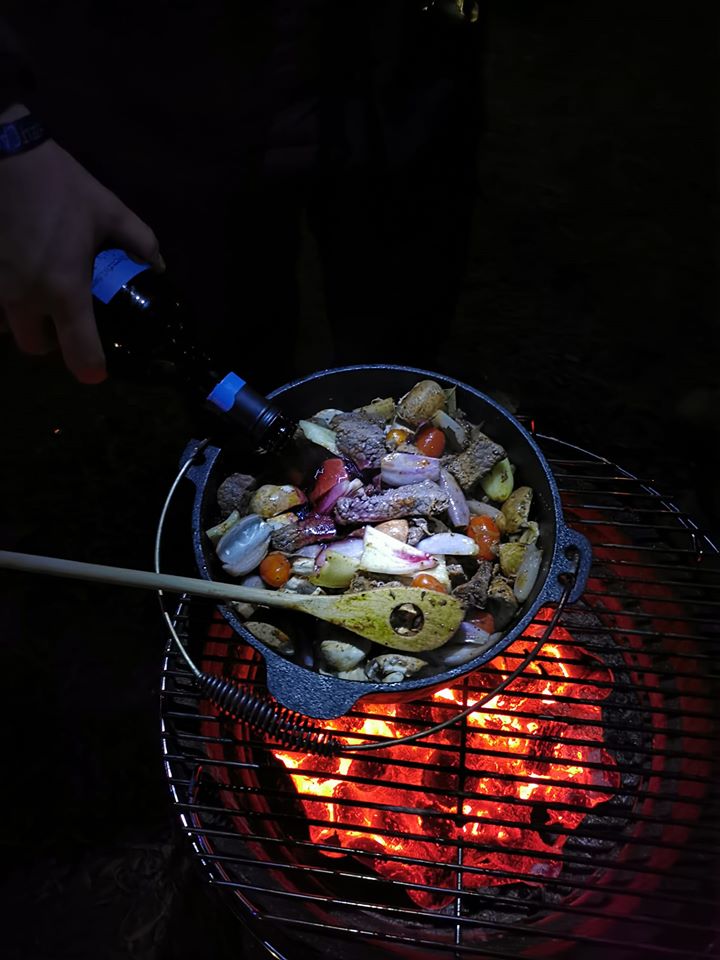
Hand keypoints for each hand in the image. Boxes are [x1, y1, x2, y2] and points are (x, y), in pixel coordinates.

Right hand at [0, 104, 162, 382]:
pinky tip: (13, 276)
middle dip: (52, 341)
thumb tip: (159, 269)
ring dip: (23, 321)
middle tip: (65, 319)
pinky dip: (1, 302)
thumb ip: (141, 243)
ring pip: (6, 328)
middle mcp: (25, 298)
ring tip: (36, 296)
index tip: (98, 366)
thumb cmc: (58, 184)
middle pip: (36, 348)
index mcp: (65, 290)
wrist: (2, 154)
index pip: (80, 357)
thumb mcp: (110, 211)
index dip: (92, 369)